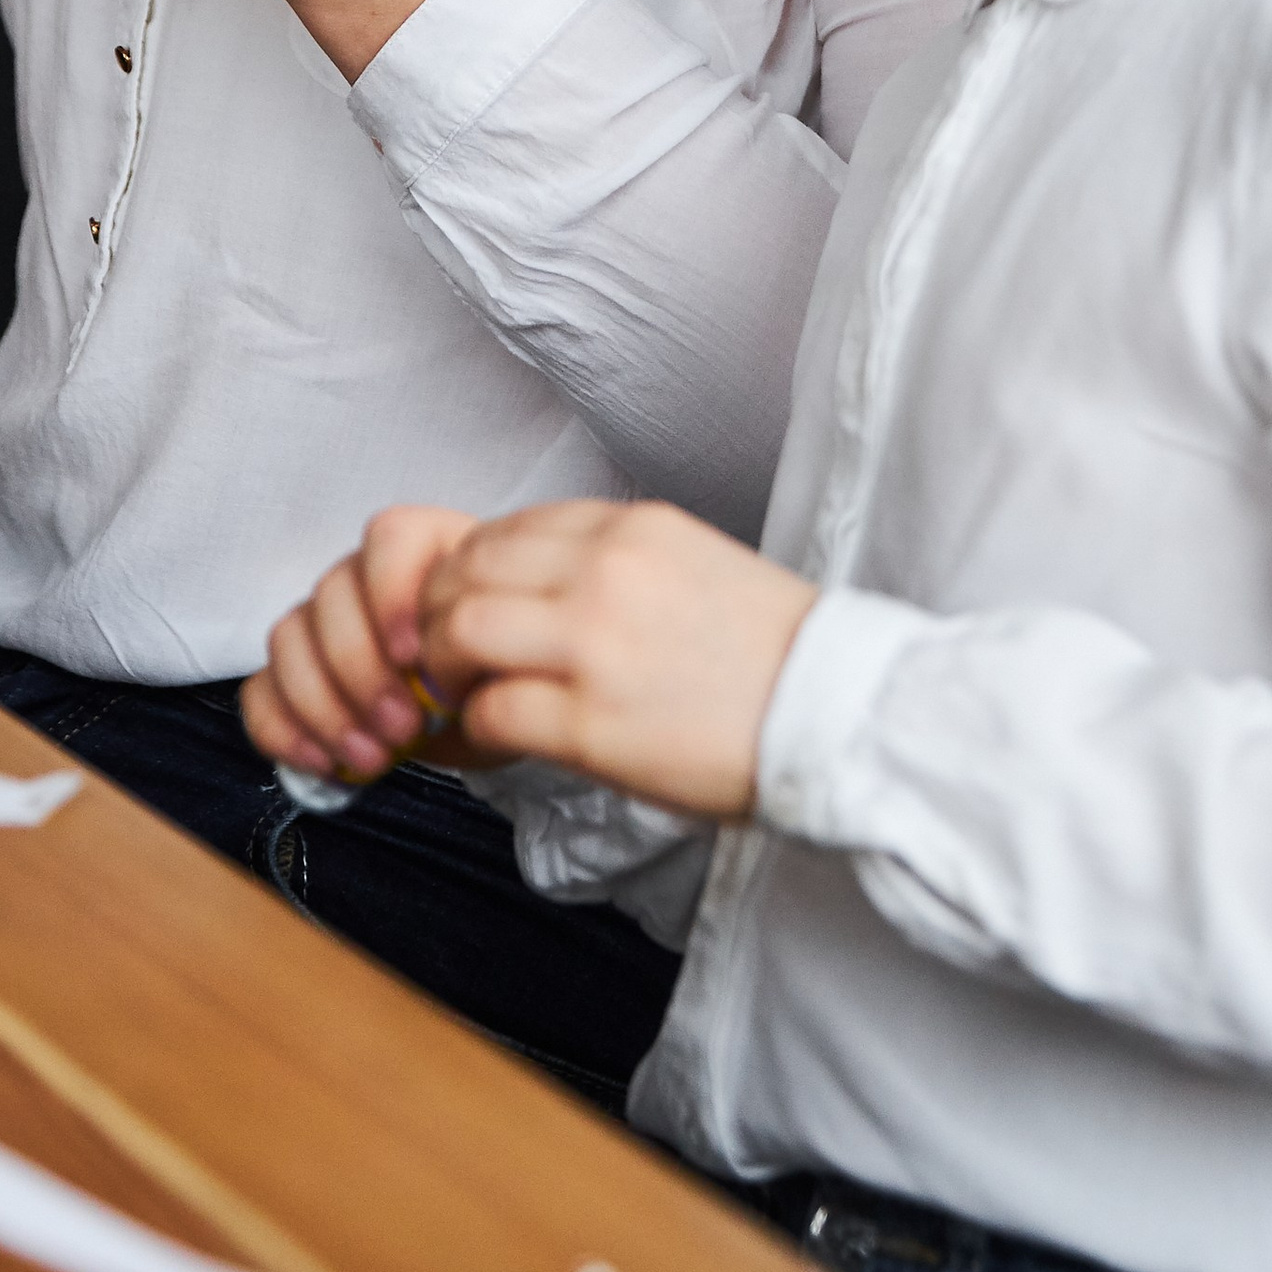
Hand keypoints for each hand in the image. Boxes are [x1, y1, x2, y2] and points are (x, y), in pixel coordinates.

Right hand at [242, 506, 482, 784]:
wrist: (488, 710)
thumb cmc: (499, 672)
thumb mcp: (509, 656)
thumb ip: (483, 646)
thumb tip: (448, 671)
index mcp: (427, 550)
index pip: (388, 538)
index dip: (391, 594)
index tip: (414, 657)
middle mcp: (365, 576)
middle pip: (330, 594)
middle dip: (360, 671)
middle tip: (403, 728)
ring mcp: (323, 623)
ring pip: (288, 638)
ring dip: (325, 706)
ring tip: (374, 757)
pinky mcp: (295, 675)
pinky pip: (261, 688)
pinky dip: (283, 729)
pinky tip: (325, 762)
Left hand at [415, 499, 817, 817]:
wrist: (838, 711)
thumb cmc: (771, 653)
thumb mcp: (690, 564)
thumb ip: (610, 565)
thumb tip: (534, 591)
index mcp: (631, 528)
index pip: (503, 529)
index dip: (466, 575)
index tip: (466, 613)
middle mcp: (605, 569)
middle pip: (464, 570)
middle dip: (433, 617)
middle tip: (446, 661)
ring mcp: (595, 643)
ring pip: (458, 630)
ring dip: (444, 670)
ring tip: (467, 700)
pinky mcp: (593, 721)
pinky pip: (491, 711)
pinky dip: (474, 730)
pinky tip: (496, 743)